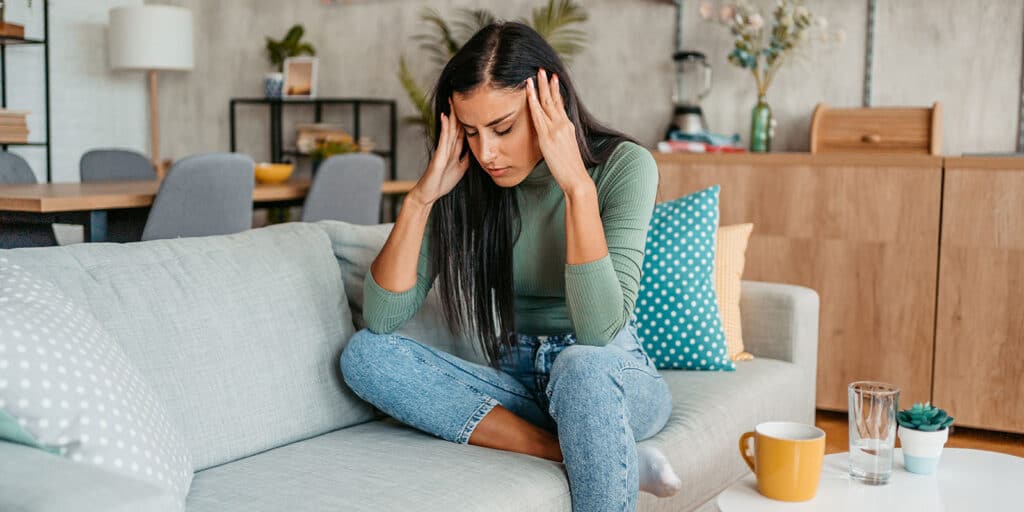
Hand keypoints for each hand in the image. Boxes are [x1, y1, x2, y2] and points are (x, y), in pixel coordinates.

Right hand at [410, 98, 468, 205]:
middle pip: (455, 127)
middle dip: (459, 112)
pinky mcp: (438, 156)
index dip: (467, 120)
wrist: (428, 194)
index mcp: (453, 151)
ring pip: (449, 130)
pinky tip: (445, 117)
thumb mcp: (460, 169)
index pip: (462, 132)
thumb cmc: (442, 182)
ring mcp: (442, 151)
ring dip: (452, 115)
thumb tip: (476, 150)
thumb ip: (466, 158)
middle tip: (461, 96)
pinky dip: (445, 128)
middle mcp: (447, 147)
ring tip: (453, 101)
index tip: (472, 108)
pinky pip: (443, 139)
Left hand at [526, 69, 589, 192]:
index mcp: (568, 127)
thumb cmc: (571, 168)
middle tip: (542, 70)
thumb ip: (560, 139)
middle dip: (547, 84)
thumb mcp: (567, 149)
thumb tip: (553, 137)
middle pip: (554, 99)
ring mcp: (556, 129)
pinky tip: (530, 93)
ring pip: (546, 103)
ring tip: (535, 74)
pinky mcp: (548, 136)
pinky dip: (534, 102)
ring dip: (540, 88)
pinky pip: (538, 115)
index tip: (552, 79)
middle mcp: (563, 124)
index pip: (560, 104)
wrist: (576, 178)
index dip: (555, 91)